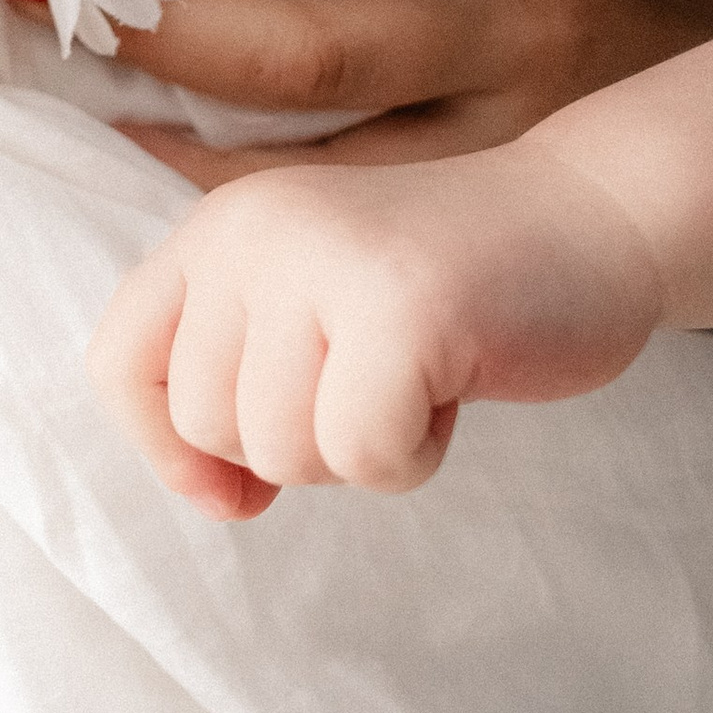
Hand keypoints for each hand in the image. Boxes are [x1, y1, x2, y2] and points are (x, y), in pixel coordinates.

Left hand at [88, 144, 665, 518]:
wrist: (593, 220)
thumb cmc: (451, 290)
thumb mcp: (313, 305)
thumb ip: (244, 375)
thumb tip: (210, 493)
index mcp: (221, 228)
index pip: (119, 365)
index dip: (165, 448)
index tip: (237, 485)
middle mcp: (252, 229)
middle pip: (208, 427)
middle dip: (298, 445)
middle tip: (376, 381)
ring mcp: (323, 260)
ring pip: (282, 452)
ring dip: (362, 450)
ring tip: (418, 373)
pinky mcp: (399, 305)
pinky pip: (364, 457)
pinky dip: (414, 458)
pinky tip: (454, 389)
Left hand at [95, 0, 712, 183]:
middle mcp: (510, 3)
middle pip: (290, 46)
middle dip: (148, 20)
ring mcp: (515, 109)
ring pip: (309, 146)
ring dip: (169, 112)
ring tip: (66, 63)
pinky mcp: (511, 172)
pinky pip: (345, 194)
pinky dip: (234, 177)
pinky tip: (151, 142)